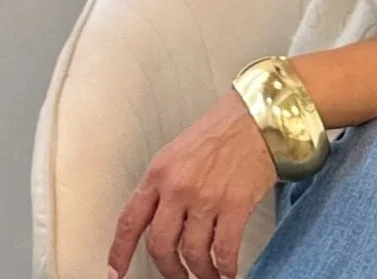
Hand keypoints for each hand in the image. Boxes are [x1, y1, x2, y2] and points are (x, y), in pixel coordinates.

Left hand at [106, 87, 278, 278]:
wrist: (260, 114)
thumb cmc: (224, 127)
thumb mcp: (180, 150)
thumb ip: (166, 184)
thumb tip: (161, 221)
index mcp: (160, 171)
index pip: (130, 220)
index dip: (120, 252)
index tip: (117, 272)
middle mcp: (178, 187)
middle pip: (160, 245)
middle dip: (168, 270)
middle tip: (176, 277)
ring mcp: (206, 197)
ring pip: (192, 253)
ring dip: (199, 272)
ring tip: (208, 276)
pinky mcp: (235, 205)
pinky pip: (224, 250)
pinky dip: (226, 267)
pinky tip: (229, 270)